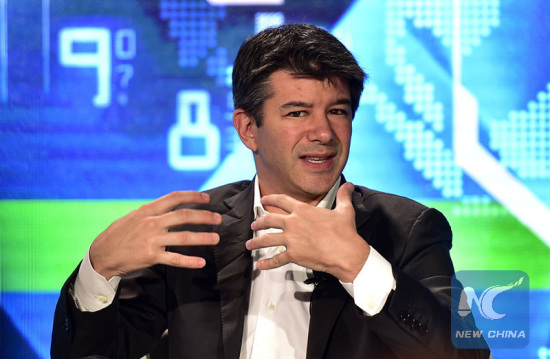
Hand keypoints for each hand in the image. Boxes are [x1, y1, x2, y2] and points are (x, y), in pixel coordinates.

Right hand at [89, 191, 221, 279]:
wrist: (102, 254)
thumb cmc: (119, 234)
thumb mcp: (134, 216)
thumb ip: (153, 211)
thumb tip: (172, 206)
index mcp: (148, 210)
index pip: (175, 198)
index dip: (193, 196)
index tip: (207, 198)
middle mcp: (152, 222)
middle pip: (184, 216)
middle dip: (204, 217)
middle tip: (218, 219)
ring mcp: (152, 240)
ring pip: (184, 237)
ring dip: (203, 238)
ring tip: (216, 239)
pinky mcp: (151, 256)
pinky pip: (175, 259)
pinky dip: (190, 261)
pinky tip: (201, 262)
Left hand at [245, 182, 369, 282]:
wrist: (346, 252)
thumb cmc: (345, 232)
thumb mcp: (344, 210)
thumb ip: (343, 196)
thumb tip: (349, 185)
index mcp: (303, 210)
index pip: (282, 200)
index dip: (271, 199)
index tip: (263, 200)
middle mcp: (293, 223)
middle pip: (269, 220)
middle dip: (259, 222)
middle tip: (253, 225)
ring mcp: (292, 239)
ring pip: (267, 239)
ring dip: (256, 242)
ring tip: (249, 245)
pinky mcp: (293, 255)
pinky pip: (276, 259)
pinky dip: (267, 263)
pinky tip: (260, 265)